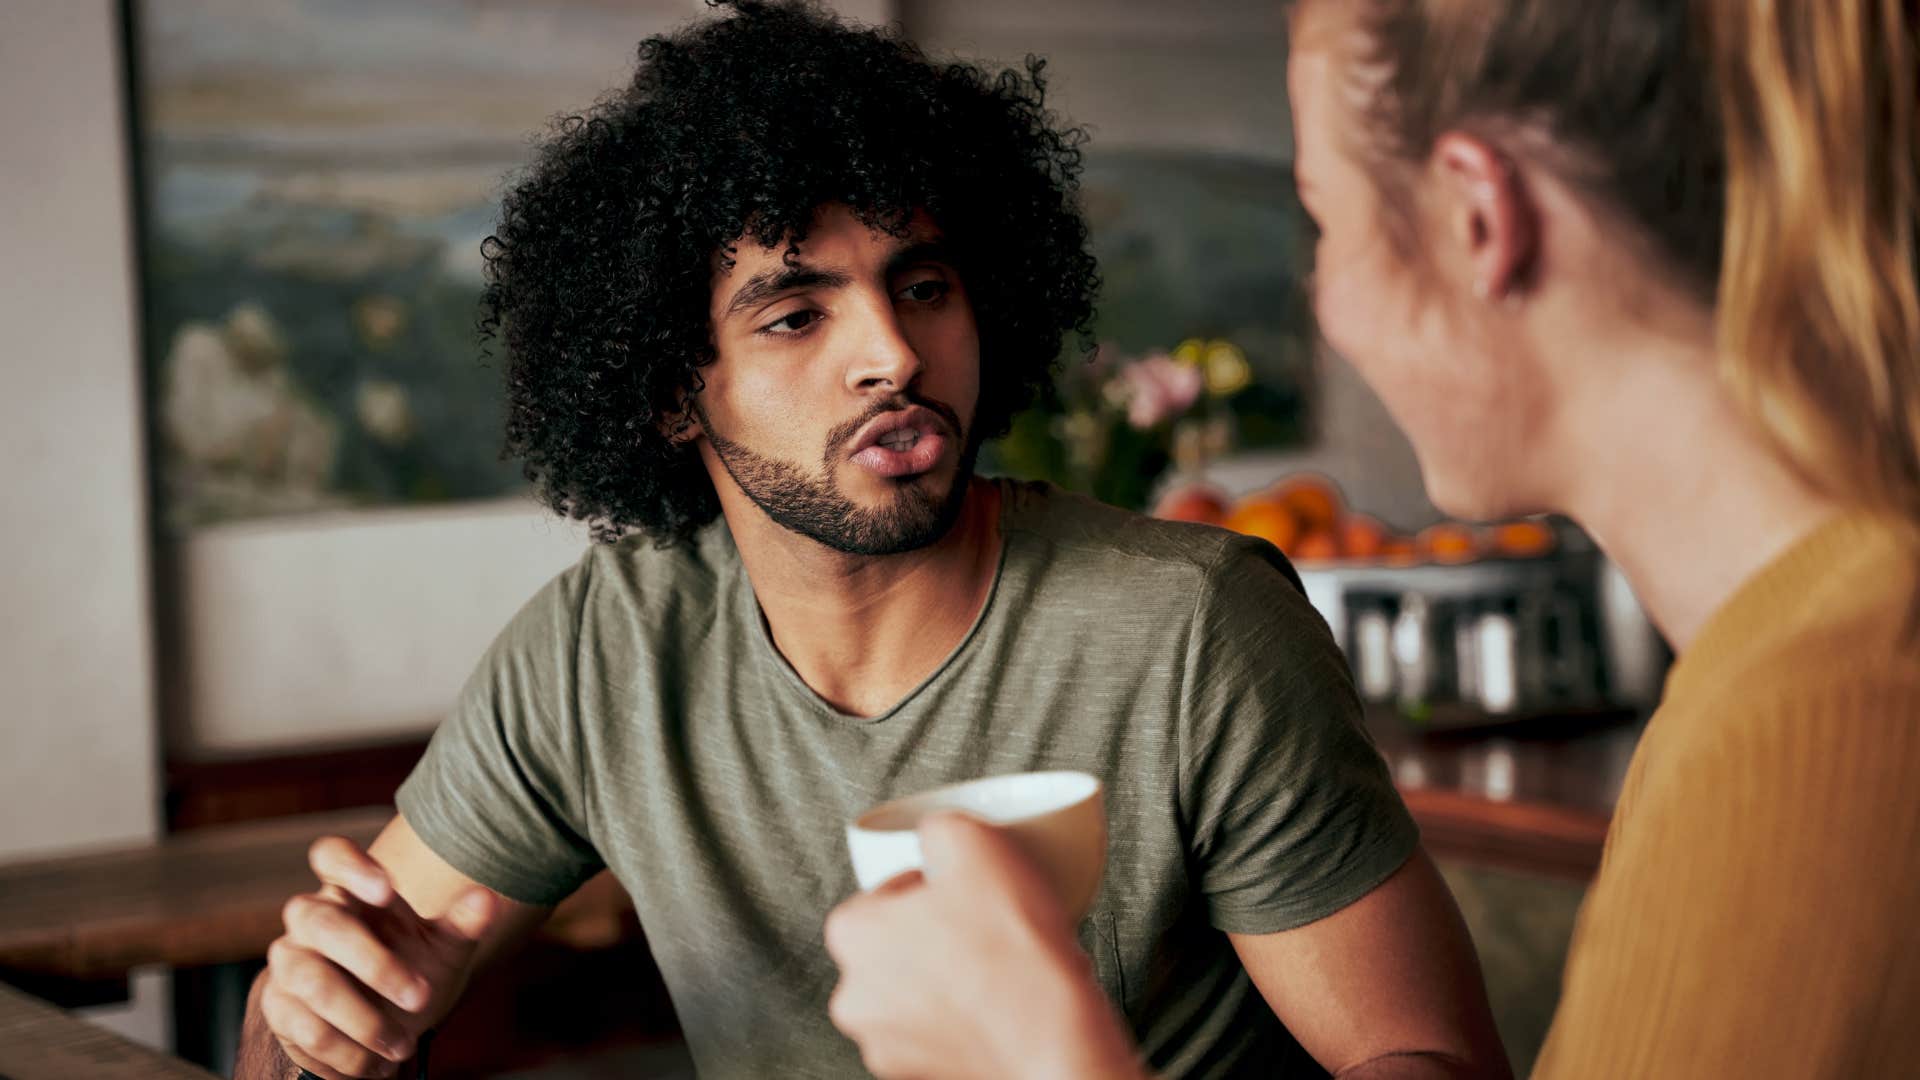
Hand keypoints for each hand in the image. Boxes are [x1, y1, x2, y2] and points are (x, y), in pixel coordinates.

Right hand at [258, 836, 497, 1078]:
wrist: (378, 1028)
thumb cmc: (411, 971)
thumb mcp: (442, 949)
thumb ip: (463, 923)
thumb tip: (487, 899)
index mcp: (352, 893)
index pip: (331, 855)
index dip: (351, 866)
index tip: (387, 890)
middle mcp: (312, 920)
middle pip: (324, 923)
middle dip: (375, 964)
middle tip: (421, 998)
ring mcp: (290, 961)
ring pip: (312, 980)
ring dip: (364, 1020)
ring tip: (404, 1046)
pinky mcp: (278, 1005)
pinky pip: (304, 1026)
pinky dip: (346, 1050)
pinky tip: (375, 1062)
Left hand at [824, 813, 1146, 1079]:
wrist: (1051, 1036)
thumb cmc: (1011, 954)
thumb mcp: (973, 840)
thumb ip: (938, 826)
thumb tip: (935, 832)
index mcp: (852, 934)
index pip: (886, 889)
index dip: (931, 881)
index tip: (962, 885)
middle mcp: (856, 996)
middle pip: (896, 942)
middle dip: (934, 929)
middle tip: (980, 920)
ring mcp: (888, 1042)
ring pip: (918, 989)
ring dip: (949, 974)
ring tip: (995, 961)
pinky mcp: (924, 1072)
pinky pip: (942, 1027)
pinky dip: (965, 1013)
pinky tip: (998, 997)